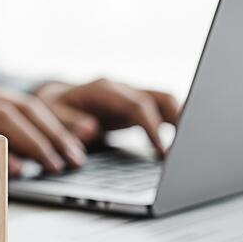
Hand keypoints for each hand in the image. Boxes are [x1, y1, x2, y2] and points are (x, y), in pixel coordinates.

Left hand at [36, 79, 180, 155]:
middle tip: (190, 149)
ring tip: (192, 149)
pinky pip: (160, 111)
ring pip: (165, 102)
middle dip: (178, 120)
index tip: (163, 151)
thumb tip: (91, 128)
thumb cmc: (50, 113)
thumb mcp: (51, 119)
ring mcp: (130, 96)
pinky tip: (180, 146)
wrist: (50, 103)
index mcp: (103, 90)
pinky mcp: (134, 107)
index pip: (137, 106)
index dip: (153, 128)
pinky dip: (172, 125)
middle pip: (160, 98)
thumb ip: (69, 125)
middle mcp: (121, 89)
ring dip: (180, 122)